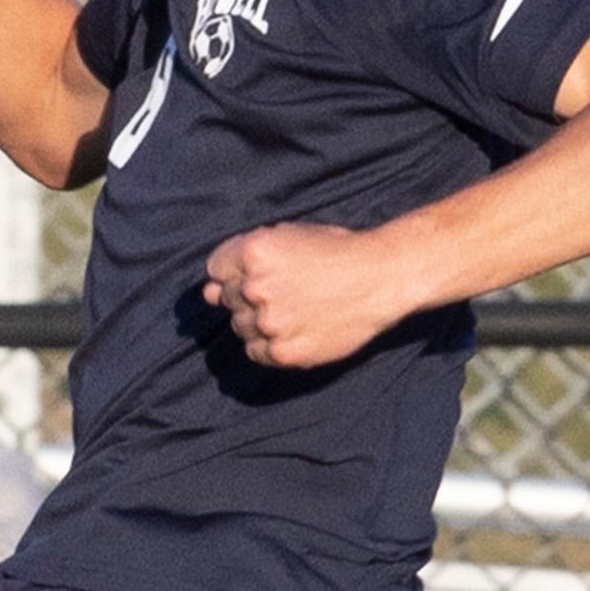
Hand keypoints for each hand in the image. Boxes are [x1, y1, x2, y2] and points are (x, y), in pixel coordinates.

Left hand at [202, 222, 414, 370]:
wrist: (380, 280)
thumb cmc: (337, 252)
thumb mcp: (289, 236)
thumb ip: (246, 260)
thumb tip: (209, 295)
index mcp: (253, 252)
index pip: (216, 270)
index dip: (236, 273)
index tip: (258, 277)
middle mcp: (255, 288)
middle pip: (229, 300)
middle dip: (249, 298)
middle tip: (285, 294)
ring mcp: (269, 323)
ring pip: (241, 328)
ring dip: (259, 323)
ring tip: (294, 312)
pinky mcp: (284, 352)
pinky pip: (257, 353)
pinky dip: (271, 346)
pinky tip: (295, 331)